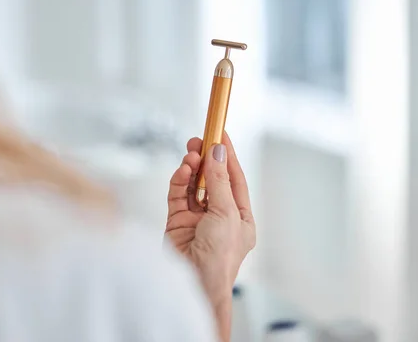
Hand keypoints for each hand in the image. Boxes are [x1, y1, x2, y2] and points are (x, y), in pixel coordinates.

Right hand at [165, 132, 255, 305]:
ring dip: (192, 169)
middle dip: (206, 159)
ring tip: (190, 154)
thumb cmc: (220, 258)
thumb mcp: (225, 213)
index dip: (228, 155)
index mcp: (240, 218)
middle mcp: (219, 217)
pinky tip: (182, 171)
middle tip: (199, 139)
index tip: (221, 133)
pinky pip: (178, 195)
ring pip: (194, 185)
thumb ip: (219, 181)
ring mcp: (197, 219)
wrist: (194, 284)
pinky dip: (180, 181)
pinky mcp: (177, 222)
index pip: (235, 179)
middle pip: (212, 179)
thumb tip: (217, 153)